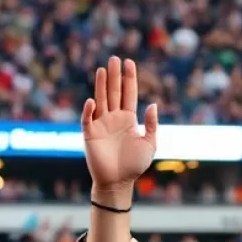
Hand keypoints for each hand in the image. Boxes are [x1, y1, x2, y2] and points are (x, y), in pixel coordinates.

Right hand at [82, 57, 157, 194]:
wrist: (119, 182)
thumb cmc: (134, 165)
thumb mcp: (149, 144)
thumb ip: (151, 124)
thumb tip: (152, 104)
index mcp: (128, 119)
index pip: (129, 94)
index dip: (130, 79)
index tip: (130, 62)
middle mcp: (114, 118)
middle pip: (114, 92)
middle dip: (115, 76)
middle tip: (114, 59)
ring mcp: (101, 124)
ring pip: (101, 100)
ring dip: (101, 85)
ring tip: (103, 69)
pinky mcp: (90, 134)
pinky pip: (88, 119)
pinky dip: (89, 110)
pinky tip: (92, 101)